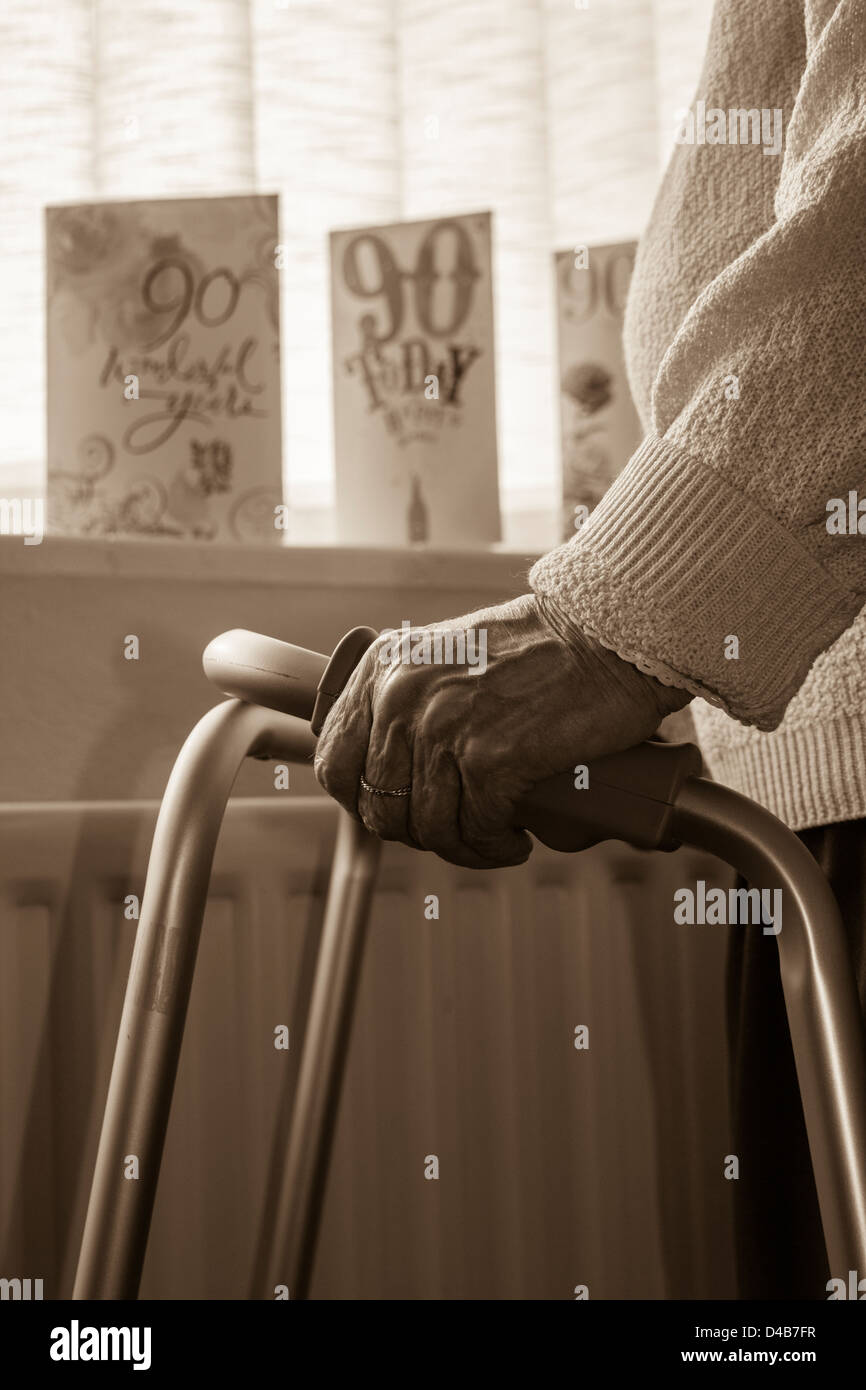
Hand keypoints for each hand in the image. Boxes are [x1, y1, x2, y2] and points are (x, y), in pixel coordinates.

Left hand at [314, 593, 689, 867]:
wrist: (603, 638)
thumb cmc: (540, 649)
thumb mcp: (448, 656)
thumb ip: (414, 697)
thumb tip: (397, 764)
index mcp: (383, 671)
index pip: (335, 759)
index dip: (361, 799)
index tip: (395, 810)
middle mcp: (401, 698)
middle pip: (380, 805)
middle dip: (415, 831)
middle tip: (453, 829)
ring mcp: (443, 730)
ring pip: (427, 828)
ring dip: (461, 848)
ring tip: (493, 839)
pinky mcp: (489, 760)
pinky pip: (476, 831)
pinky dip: (495, 848)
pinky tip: (514, 839)